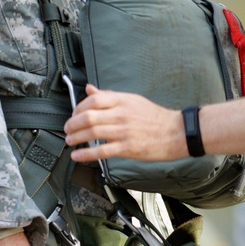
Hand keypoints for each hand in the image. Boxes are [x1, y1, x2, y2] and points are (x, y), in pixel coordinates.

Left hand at [65, 85, 186, 164]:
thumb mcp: (132, 100)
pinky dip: (86, 154)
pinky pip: (102, 150)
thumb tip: (89, 89)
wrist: (177, 132)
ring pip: (93, 132)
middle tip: (67, 129)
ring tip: (69, 140)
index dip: (78, 107)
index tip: (73, 115)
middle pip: (89, 116)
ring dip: (76, 137)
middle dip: (73, 123)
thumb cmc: (156, 117)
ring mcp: (124, 131)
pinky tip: (77, 155)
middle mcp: (122, 114)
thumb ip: (109, 96)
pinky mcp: (128, 148)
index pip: (93, 100)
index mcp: (123, 100)